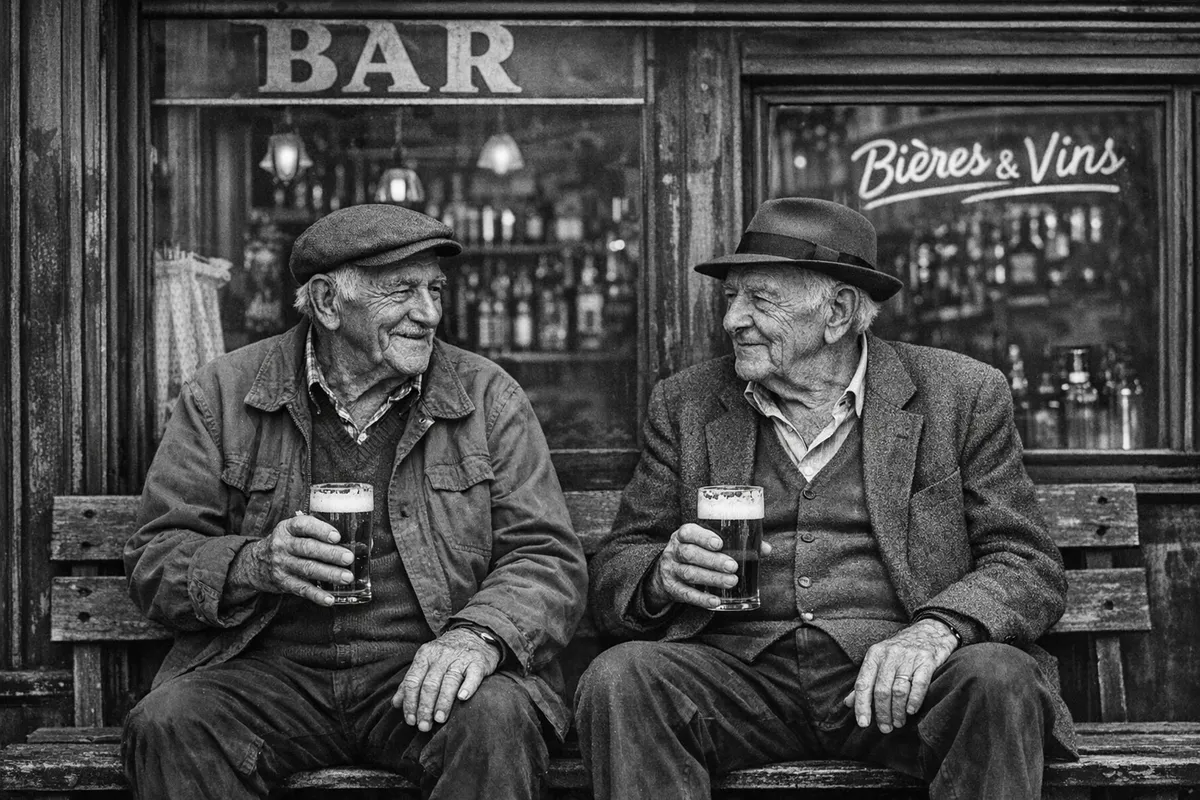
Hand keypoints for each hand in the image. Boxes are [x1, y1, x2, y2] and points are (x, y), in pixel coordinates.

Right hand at [232, 513, 354, 605]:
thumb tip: (365, 541)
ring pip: (307, 569)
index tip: (337, 536)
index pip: (303, 525)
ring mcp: (282, 564)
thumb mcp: (296, 531)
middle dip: (330, 554)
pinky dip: (317, 595)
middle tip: (349, 558)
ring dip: (329, 574)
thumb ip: (322, 532)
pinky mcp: (283, 582)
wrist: (256, 562)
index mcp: (288, 528)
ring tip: (347, 577)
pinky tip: (330, 599)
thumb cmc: (289, 543)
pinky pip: (301, 589)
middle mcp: (283, 545)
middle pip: (308, 549)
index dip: (320, 530)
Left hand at [393, 629, 502, 730]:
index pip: (413, 681)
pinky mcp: (478, 662)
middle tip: (424, 726)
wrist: (473, 634)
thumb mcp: (425, 661)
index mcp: (425, 655)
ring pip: (449, 681)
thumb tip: (396, 704)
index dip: (410, 702)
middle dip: (425, 707)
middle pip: (430, 684)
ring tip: (439, 719)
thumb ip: (410, 681)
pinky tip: (462, 698)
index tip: (410, 721)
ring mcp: (461, 658)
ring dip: (443, 702)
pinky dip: (468, 687)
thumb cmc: (446, 654)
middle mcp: (442, 655)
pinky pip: (473, 675)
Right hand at [645, 523, 771, 611]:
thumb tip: (765, 548)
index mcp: (683, 536)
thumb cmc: (695, 553)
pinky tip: (716, 601)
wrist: (665, 573)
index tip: (720, 543)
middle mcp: (674, 551)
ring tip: (731, 582)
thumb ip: (735, 544)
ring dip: (711, 578)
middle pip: (690, 554)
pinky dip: (701, 599)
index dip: (703, 537)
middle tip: (732, 566)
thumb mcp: (706, 544)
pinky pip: (686, 594)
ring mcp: (671, 570)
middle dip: (712, 560)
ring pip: (689, 573)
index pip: (689, 532)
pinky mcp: (672, 588)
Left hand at [842, 618, 958, 733]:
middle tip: (886, 728)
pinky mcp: (927, 660)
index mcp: (874, 655)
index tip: (863, 723)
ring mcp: (908, 657)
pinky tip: (912, 711)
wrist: (930, 631)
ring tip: (899, 722)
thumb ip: (866, 682)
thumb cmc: (901, 651)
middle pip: (881, 690)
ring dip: (898, 711)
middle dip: (882, 713)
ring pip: (898, 689)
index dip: (862, 705)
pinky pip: (919, 684)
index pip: (863, 683)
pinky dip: (914, 700)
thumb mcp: (879, 660)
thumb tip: (848, 703)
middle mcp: (889, 655)